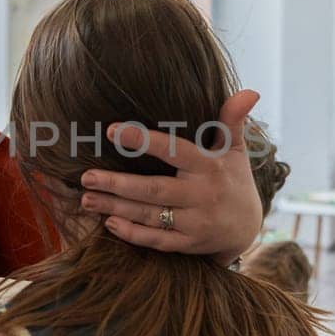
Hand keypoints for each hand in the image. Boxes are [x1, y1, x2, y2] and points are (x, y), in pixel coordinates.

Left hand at [78, 91, 263, 261]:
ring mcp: (196, 223)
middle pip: (153, 189)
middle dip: (117, 183)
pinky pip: (158, 240)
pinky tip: (109, 223)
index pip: (173, 150)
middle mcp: (202, 195)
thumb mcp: (235, 150)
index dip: (143, 140)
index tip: (111, 130)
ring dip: (116, 208)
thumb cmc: (233, 179)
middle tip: (86, 177)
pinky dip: (133, 234)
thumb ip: (232, 121)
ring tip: (87, 199)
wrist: (248, 227)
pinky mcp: (189, 244)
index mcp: (210, 167)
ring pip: (150, 215)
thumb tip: (248, 91)